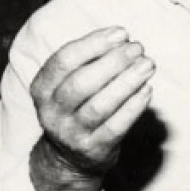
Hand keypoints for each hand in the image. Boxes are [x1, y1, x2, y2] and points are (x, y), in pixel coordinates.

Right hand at [30, 26, 155, 178]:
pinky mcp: (94, 149)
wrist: (69, 157)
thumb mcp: (67, 84)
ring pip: (100, 106)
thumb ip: (88, 62)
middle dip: (113, 61)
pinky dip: (134, 106)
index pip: (64, 60)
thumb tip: (122, 40)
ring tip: (148, 65)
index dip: (94, 43)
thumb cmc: (76, 107)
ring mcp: (72, 133)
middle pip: (81, 83)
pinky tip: (147, 89)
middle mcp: (52, 113)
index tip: (121, 33)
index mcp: (41, 89)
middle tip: (138, 48)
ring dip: (127, 82)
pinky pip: (117, 126)